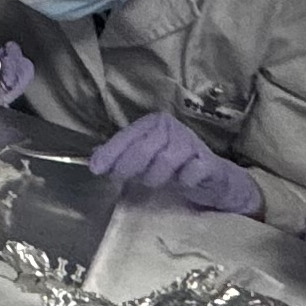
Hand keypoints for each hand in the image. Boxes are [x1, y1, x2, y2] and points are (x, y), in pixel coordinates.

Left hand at [88, 112, 261, 215]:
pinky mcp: (208, 162)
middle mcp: (172, 128)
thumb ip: (121, 156)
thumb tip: (93, 159)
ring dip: (155, 176)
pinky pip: (190, 172)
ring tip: (154, 182)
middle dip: (128, 166)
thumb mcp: (144, 159)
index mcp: (154, 123)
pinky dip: (183, 181)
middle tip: (122, 179)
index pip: (127, 136)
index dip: (110, 153)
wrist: (212, 179)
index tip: (96, 169)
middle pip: (144, 148)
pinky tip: (182, 183)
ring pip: (165, 160)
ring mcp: (191, 143)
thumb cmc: (173, 167)